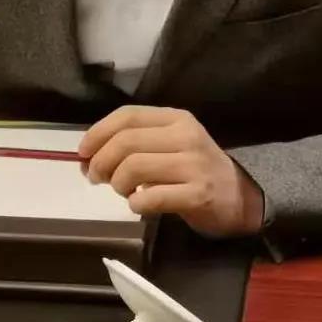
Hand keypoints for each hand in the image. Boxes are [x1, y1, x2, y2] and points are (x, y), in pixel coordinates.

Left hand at [78, 106, 264, 237]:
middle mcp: (185, 135)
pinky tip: (139, 206)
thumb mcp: (169, 145)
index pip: (128, 115)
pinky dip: (136, 204)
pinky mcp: (199, 194)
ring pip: (135, 167)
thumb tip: (87, 156)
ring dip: (118, 184)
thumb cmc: (194, 169)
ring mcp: (194, 164)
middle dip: (101, 161)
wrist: (239, 197)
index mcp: (176, 118)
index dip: (98, 132)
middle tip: (95, 177)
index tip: (82, 152)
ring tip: (123, 192)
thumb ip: (135, 145)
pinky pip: (152, 197)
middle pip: (126, 141)